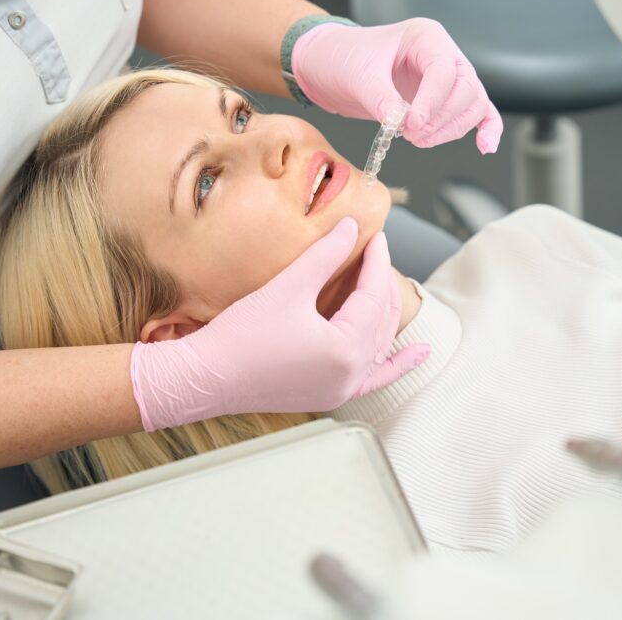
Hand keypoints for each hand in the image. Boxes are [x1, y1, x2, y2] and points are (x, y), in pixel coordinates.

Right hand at [130, 218, 429, 430]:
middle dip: (379, 283)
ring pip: (379, 345)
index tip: (374, 236)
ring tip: (391, 287)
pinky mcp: (328, 395)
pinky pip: (374, 379)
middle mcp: (352, 374)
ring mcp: (342, 389)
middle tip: (374, 252)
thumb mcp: (288, 288)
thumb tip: (350, 227)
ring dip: (386, 316)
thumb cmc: (240, 336)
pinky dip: (397, 365)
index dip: (376, 262)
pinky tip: (418, 354)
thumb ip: (325, 256)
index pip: (372, 296)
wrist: (204, 378)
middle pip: (380, 320)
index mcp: (347, 350)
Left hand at [292, 17, 502, 153]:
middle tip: (412, 135)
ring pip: (473, 104)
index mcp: (425, 37)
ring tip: (418, 140)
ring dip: (451, 129)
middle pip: (466, 89)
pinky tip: (485, 147)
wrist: (331, 66)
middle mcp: (443, 54)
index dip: (432, 102)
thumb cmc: (344, 59)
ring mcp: (447, 78)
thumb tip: (404, 123)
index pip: (445, 71)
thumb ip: (383, 100)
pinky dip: (485, 129)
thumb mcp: (359, 77)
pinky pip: (477, 112)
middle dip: (442, 118)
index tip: (413, 125)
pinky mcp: (444, 100)